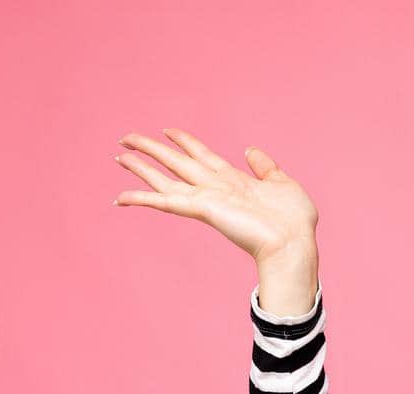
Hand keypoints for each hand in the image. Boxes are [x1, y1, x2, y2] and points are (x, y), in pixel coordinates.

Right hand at [112, 127, 318, 264]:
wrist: (294, 244)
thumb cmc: (294, 221)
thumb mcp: (283, 183)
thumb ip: (265, 166)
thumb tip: (251, 150)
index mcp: (233, 180)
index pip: (202, 155)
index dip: (185, 141)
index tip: (168, 130)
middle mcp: (215, 188)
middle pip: (176, 162)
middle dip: (151, 149)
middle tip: (126, 138)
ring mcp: (207, 199)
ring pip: (165, 179)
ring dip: (141, 168)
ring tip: (118, 156)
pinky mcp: (203, 209)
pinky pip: (166, 202)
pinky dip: (142, 199)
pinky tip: (121, 197)